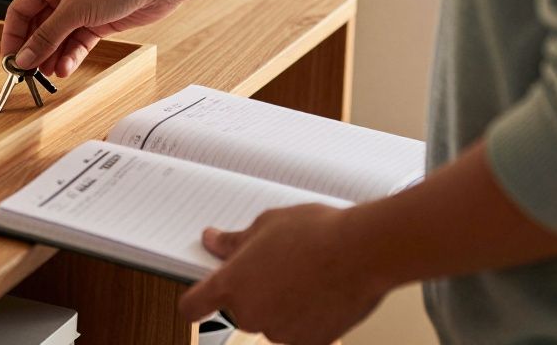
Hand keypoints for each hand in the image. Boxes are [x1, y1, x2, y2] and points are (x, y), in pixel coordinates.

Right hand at [0, 0, 179, 76]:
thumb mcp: (74, 10)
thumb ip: (46, 36)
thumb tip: (25, 56)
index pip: (20, 10)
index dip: (13, 35)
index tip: (10, 59)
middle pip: (38, 26)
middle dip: (34, 50)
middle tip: (28, 71)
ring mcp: (79, 8)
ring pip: (57, 38)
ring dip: (52, 56)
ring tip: (46, 74)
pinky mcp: (96, 22)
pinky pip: (76, 42)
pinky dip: (70, 56)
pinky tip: (65, 68)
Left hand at [178, 204, 390, 344]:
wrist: (363, 252)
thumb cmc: (315, 233)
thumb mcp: (265, 224)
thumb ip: (233, 241)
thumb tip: (212, 241)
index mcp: (232, 285)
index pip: (193, 305)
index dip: (195, 301)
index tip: (199, 298)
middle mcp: (250, 314)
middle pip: (239, 307)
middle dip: (252, 290)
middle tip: (274, 264)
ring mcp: (280, 332)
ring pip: (270, 319)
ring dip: (280, 303)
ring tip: (303, 273)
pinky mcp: (309, 342)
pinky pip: (298, 331)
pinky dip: (304, 317)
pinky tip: (319, 292)